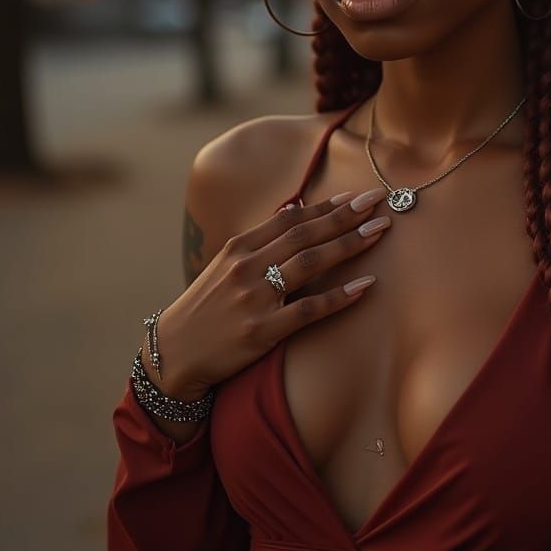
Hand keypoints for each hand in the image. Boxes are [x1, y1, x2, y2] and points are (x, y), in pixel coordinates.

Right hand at [151, 187, 389, 399]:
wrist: (172, 353)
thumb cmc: (207, 307)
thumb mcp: (225, 265)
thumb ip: (260, 240)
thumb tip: (294, 209)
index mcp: (238, 247)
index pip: (290, 219)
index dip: (325, 206)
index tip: (354, 197)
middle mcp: (246, 267)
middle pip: (305, 235)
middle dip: (345, 216)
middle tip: (377, 203)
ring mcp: (253, 298)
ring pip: (310, 263)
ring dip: (349, 244)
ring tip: (378, 231)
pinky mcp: (261, 331)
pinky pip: (309, 309)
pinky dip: (339, 296)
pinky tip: (365, 285)